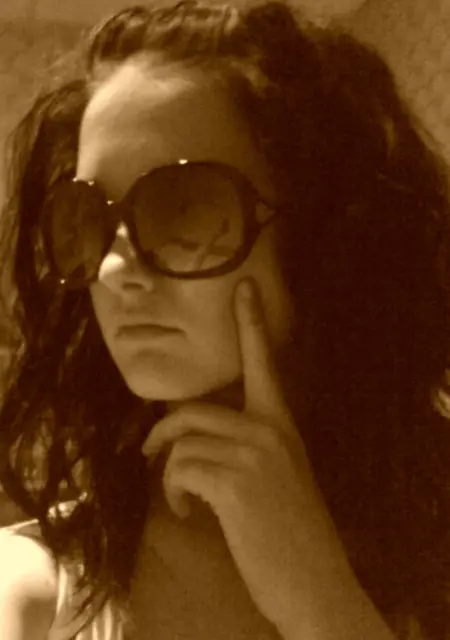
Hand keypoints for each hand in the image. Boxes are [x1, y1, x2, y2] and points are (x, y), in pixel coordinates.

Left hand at [142, 278, 353, 637]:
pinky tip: (188, 513)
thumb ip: (246, 447)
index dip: (251, 323)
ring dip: (169, 475)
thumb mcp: (276, 476)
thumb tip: (193, 439)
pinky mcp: (236, 483)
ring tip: (182, 500)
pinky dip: (174, 494)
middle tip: (149, 453)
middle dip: (161, 432)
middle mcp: (269, 430)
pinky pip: (180, 470)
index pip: (264, 364)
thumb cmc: (289, 529)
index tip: (242, 286)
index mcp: (281, 424)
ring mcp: (254, 455)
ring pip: (181, 444)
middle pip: (191, 410)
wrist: (312, 579)